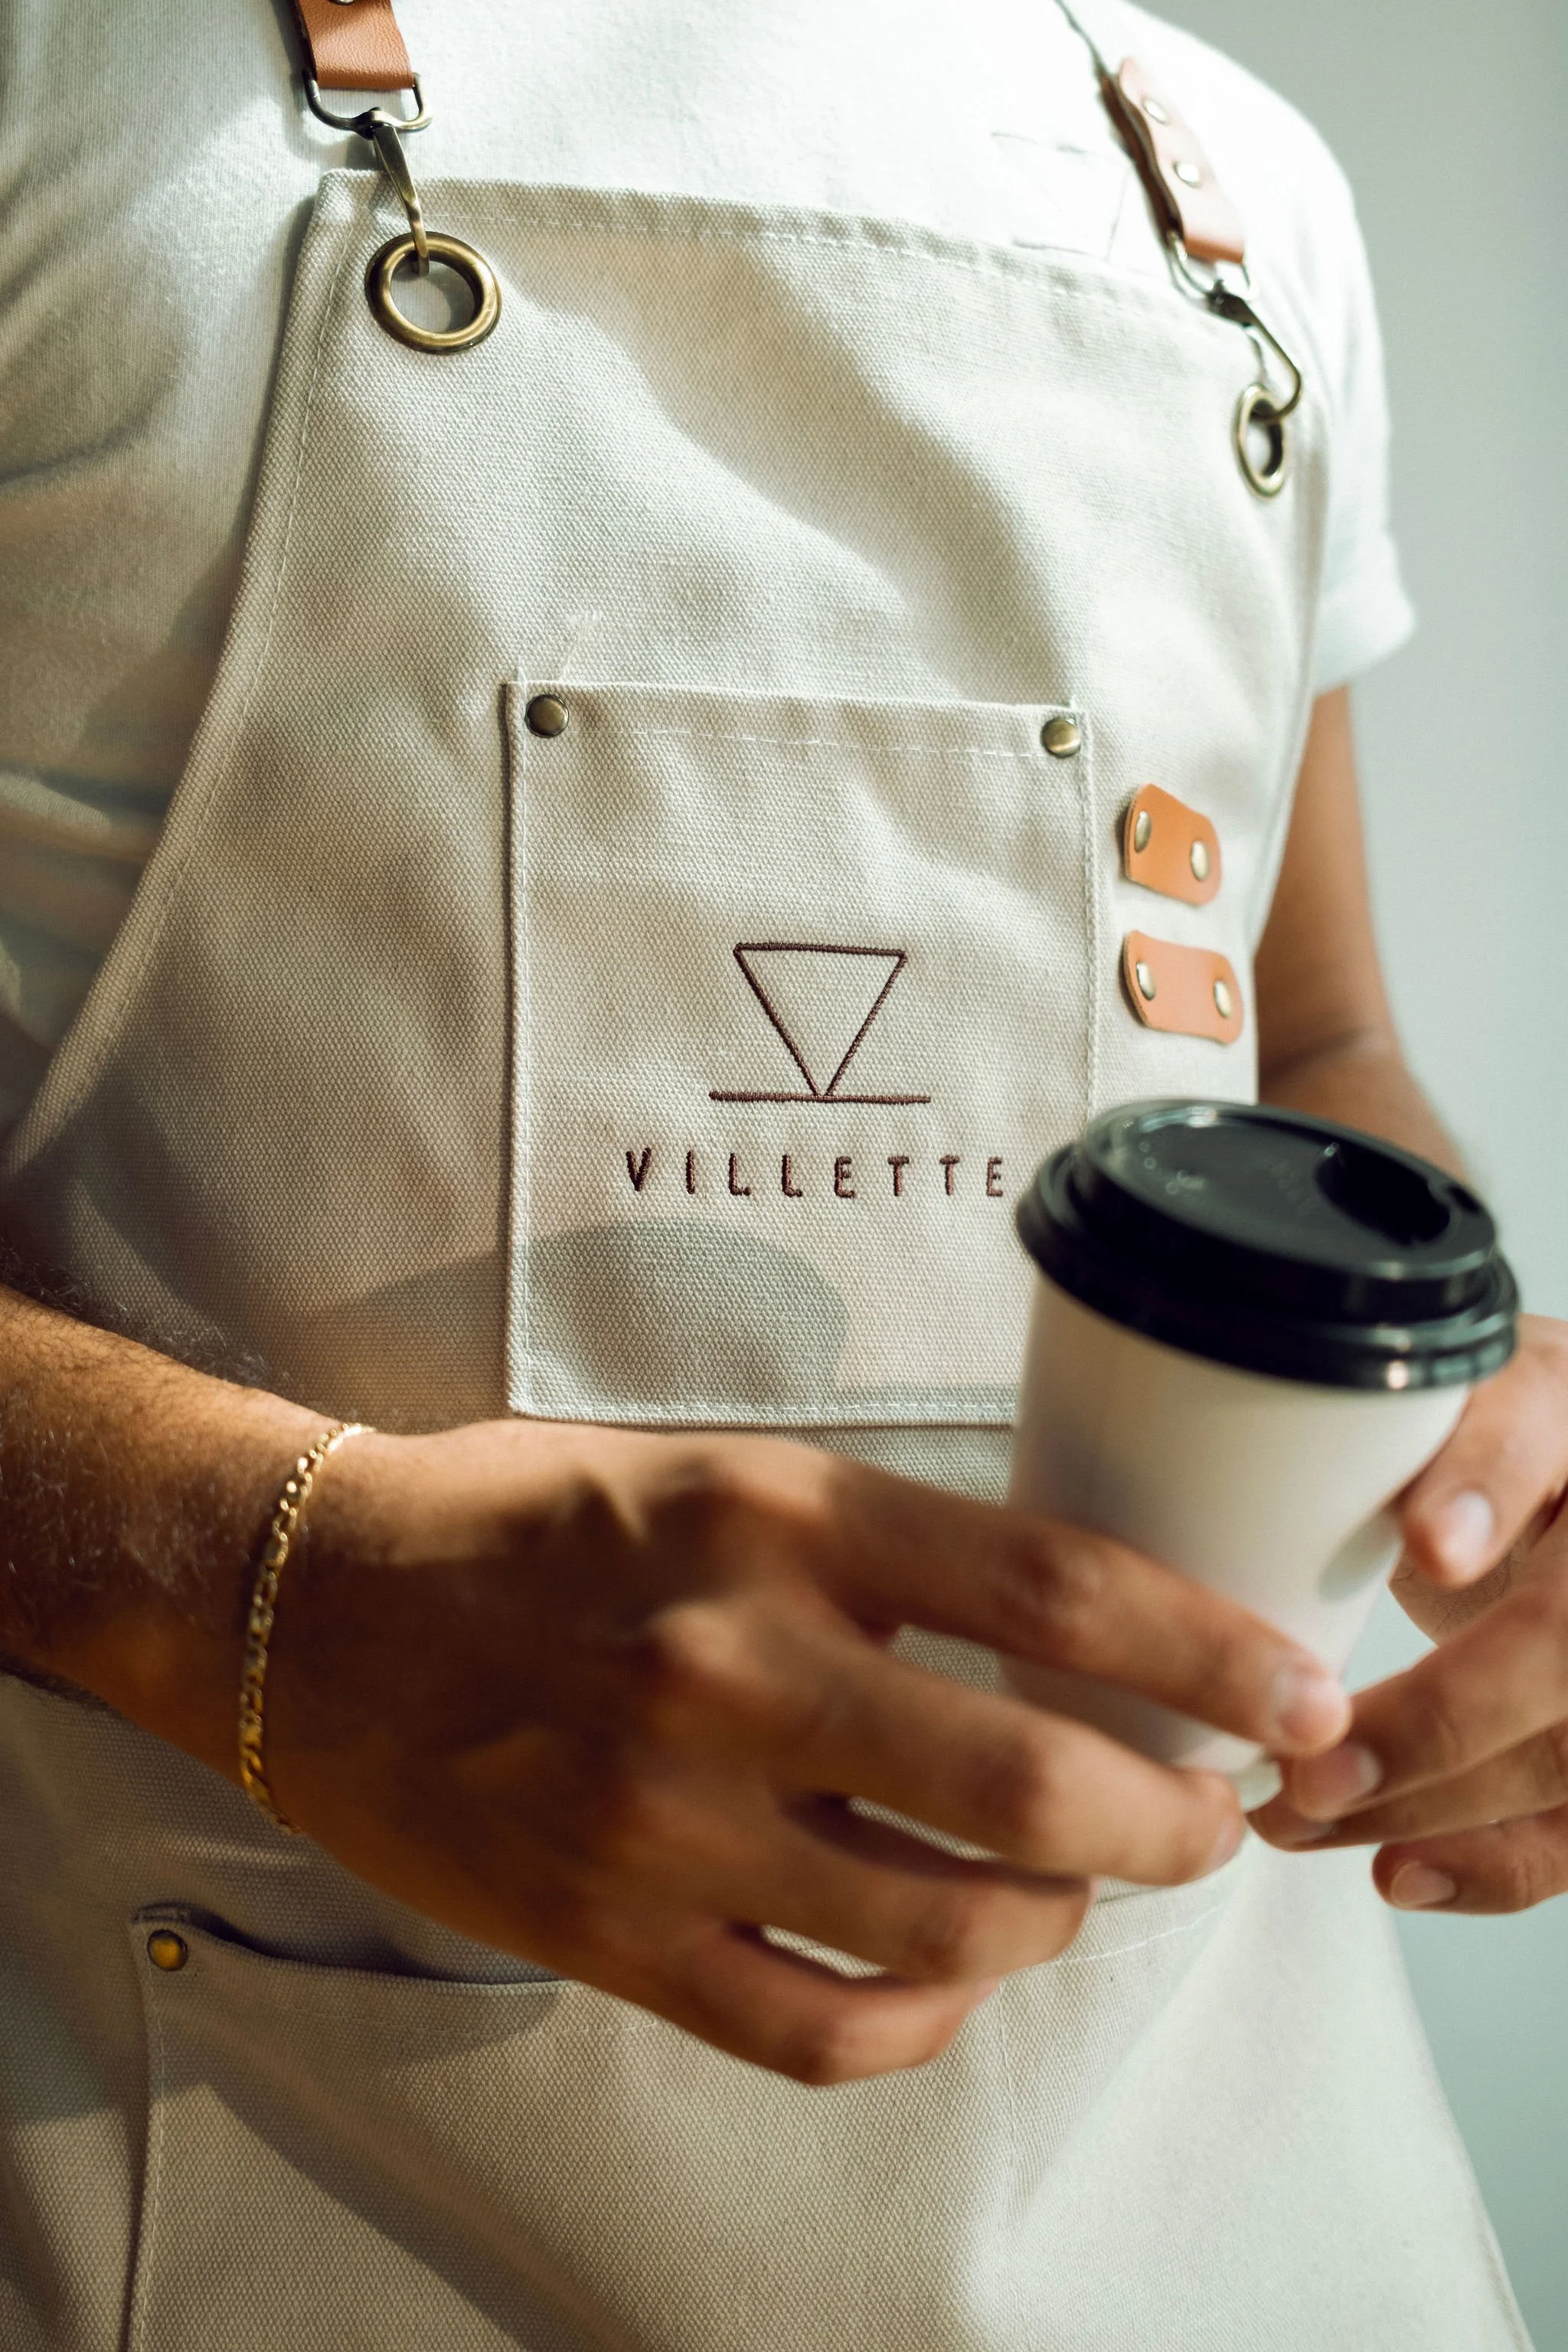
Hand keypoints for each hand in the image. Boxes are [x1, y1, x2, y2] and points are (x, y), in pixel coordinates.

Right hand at [275, 1418, 1349, 2084]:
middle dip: (1171, 1820)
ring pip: (944, 1925)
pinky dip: (924, 2016)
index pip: (1051, 1590)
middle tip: (1208, 1820)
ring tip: (1078, 1892)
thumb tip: (1073, 1632)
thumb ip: (883, 1546)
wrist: (313, 1610)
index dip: (1207, 1652)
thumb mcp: (722, 1474)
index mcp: (771, 1518)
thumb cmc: (533, 1524)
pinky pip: (817, 2027)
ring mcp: (661, 1820)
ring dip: (1058, 1923)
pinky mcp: (603, 1937)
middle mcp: (725, 1664)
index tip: (1288, 1691)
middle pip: (1029, 1785)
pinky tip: (948, 1971)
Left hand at [1255, 1315, 1567, 1915]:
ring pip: (1563, 1758)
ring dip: (1431, 1808)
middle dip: (1441, 1720)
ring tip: (1301, 1816)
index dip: (1491, 1484)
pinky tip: (1396, 1871)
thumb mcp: (1407, 1400)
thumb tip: (1249, 1469)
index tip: (1430, 1544)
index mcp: (1559, 1416)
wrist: (1535, 1487)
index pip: (1537, 1431)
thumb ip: (1349, 1421)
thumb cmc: (1445, 1442)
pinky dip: (1489, 1865)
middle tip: (1311, 1764)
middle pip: (1561, 1643)